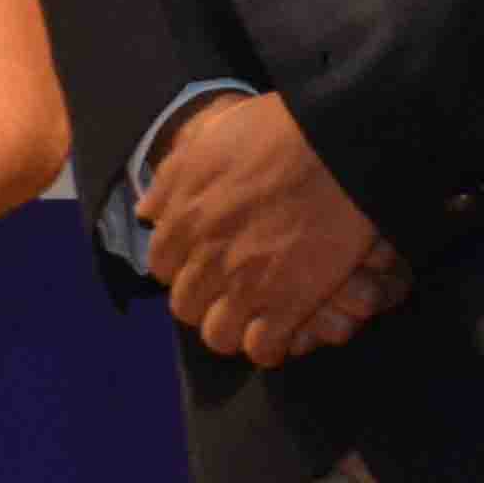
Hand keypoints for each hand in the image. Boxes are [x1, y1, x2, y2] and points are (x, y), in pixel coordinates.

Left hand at [141, 92, 400, 368]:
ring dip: (233, 328)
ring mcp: (245, 286)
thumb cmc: (276, 132)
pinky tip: (282, 329)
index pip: (162, 266)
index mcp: (183, 221)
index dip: (183, 266)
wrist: (337, 144)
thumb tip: (146, 213)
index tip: (203, 262)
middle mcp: (206, 259)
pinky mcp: (287, 305)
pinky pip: (263, 350)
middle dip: (205, 301)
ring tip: (254, 315)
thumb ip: (172, 180)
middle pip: (186, 306)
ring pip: (218, 336)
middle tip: (230, 290)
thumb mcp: (208, 142)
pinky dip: (270, 346)